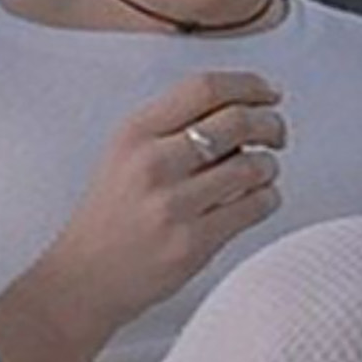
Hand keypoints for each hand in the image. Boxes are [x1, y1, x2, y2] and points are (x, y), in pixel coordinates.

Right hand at [48, 71, 285, 330]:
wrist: (85, 276)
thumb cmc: (112, 214)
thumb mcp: (125, 154)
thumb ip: (173, 127)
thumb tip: (242, 106)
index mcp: (135, 133)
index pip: (204, 88)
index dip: (248, 85)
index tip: (268, 93)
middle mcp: (152, 163)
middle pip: (237, 121)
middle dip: (271, 124)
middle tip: (275, 133)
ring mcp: (173, 204)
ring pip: (254, 165)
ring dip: (269, 166)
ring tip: (259, 173)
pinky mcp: (193, 242)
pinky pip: (256, 206)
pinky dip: (268, 198)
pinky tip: (254, 200)